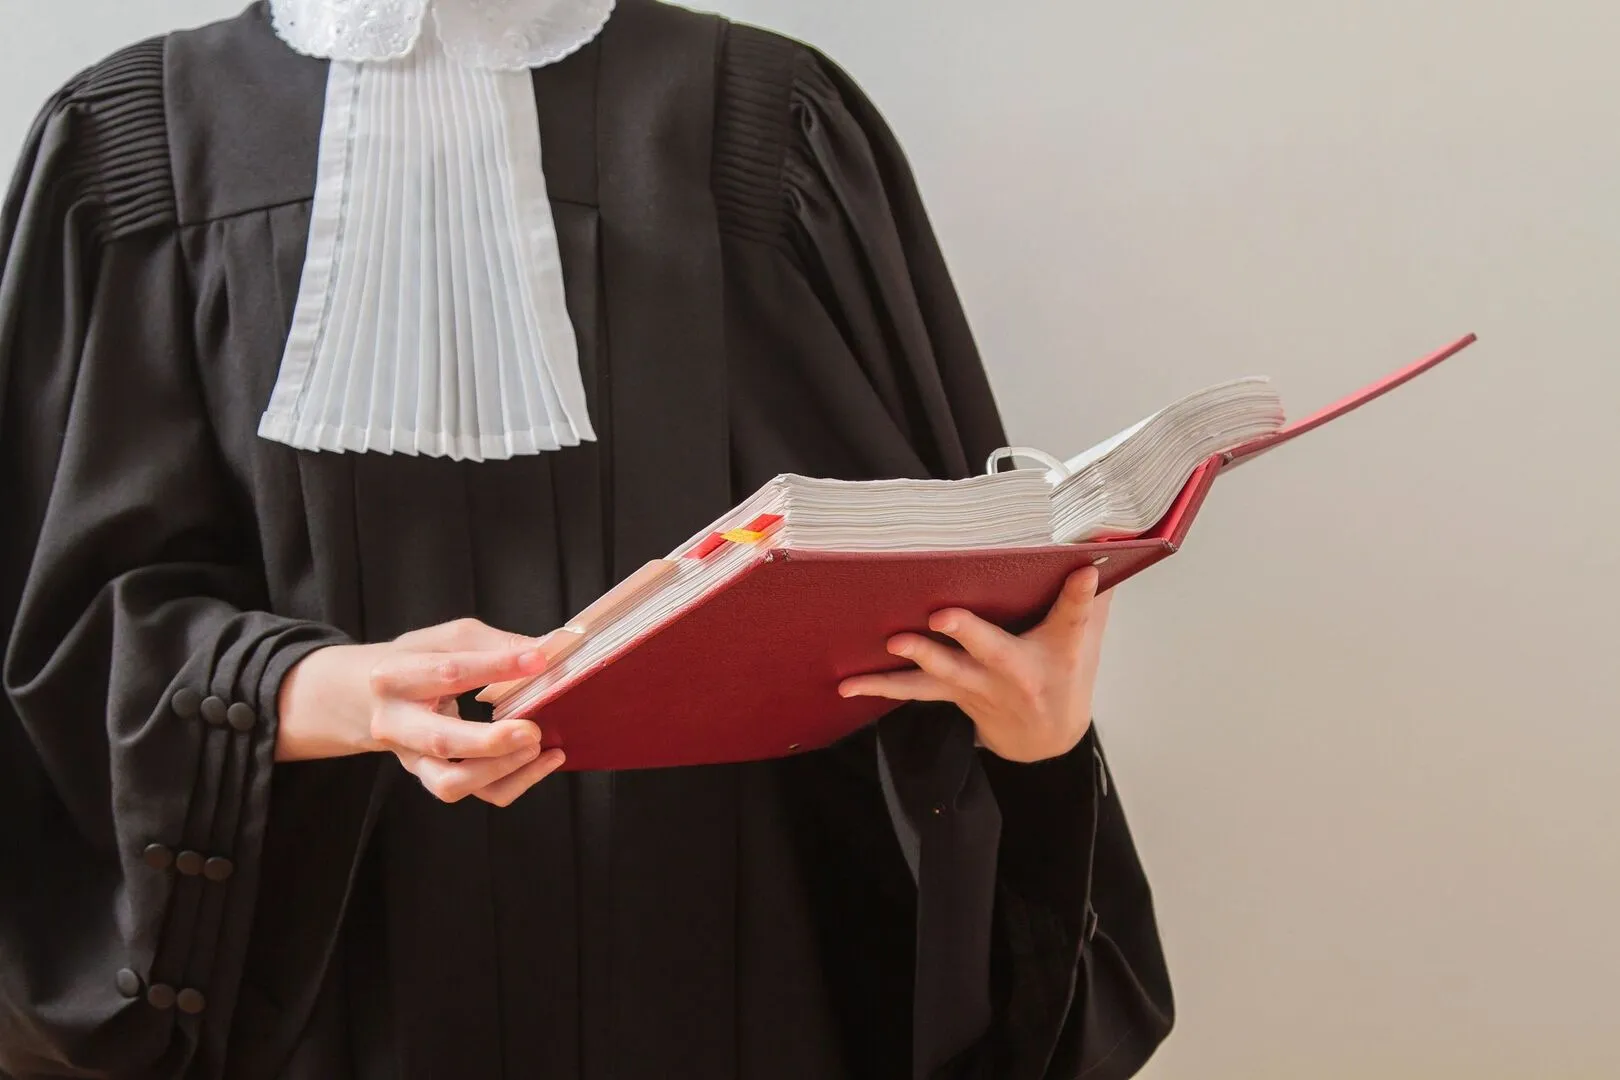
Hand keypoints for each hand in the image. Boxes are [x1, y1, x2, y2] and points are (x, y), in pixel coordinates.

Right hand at [277, 618, 566, 805]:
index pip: (448, 671)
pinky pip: (475, 794)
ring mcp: (412, 758)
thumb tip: (540, 651)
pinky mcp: (433, 778)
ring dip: (501, 768)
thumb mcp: (443, 639)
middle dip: (490, 741)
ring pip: (451, 782)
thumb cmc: (415, 662)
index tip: (538, 660)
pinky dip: (515, 782)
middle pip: (440, 741)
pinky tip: (543, 761)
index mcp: (395, 677)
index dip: (497, 665)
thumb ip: (491, 643)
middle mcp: (397, 724)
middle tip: (531, 731)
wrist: (366, 699)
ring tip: (536, 746)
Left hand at [838, 567, 1110, 762]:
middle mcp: (1013, 673)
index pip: (1072, 618)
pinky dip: (881, 686)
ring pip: (944, 673)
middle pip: (991, 649)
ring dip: (916, 659)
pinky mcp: (951, 694)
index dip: (1078, 594)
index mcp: (1055, 651)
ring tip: (893, 644)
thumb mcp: (1086, 636)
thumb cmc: (1065, 676)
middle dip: (967, 633)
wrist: (1045, 739)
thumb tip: (1101, 544)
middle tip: (944, 617)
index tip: (1084, 570)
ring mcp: (979, 687)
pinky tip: (848, 684)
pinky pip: (914, 690)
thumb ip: (1088, 594)